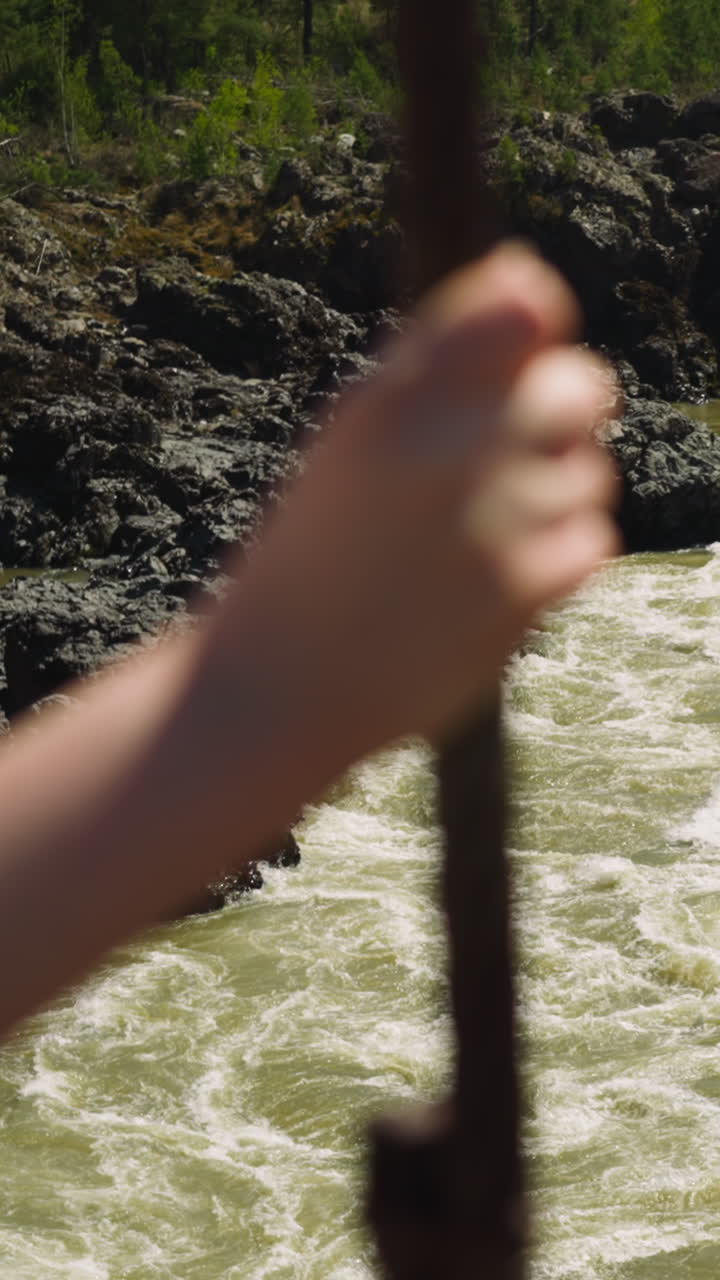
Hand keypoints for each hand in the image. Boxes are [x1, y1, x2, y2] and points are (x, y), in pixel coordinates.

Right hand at [224, 244, 619, 750]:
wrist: (284, 684)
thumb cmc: (315, 553)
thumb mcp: (350, 439)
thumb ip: (439, 359)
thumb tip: (534, 282)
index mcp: (392, 402)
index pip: (521, 309)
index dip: (534, 325)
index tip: (518, 352)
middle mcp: (450, 450)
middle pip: (582, 387)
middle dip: (558, 413)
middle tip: (503, 458)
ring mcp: (498, 523)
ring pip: (592, 470)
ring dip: (554, 492)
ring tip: (478, 534)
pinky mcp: (530, 592)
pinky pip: (593, 537)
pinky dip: (557, 553)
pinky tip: (495, 576)